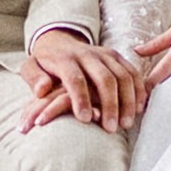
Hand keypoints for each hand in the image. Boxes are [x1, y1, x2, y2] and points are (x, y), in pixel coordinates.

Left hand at [22, 27, 147, 134]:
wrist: (58, 41)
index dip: (81, 99)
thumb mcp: (30, 67)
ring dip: (127, 100)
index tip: (84, 120)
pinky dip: (139, 89)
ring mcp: (104, 54)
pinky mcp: (116, 56)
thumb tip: (42, 90)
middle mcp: (87, 54)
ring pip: (122, 75)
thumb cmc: (44, 63)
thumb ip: (34, 78)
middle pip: (104, 77)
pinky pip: (132, 71)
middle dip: (110, 104)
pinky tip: (139, 108)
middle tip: (112, 129)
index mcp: (65, 59)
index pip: (75, 78)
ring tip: (126, 124)